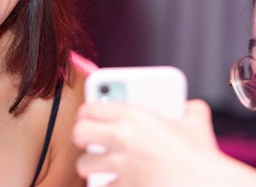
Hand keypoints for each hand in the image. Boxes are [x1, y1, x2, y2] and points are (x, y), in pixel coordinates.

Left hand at [72, 99, 220, 186]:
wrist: (206, 185)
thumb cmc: (201, 156)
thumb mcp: (196, 124)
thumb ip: (189, 110)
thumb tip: (190, 106)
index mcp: (134, 115)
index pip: (91, 107)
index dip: (85, 113)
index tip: (86, 117)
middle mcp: (122, 136)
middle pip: (79, 132)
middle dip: (80, 138)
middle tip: (86, 141)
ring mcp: (121, 164)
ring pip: (84, 163)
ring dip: (88, 166)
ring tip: (93, 165)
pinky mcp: (124, 186)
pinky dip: (107, 186)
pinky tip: (113, 183)